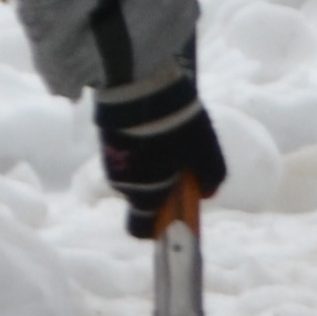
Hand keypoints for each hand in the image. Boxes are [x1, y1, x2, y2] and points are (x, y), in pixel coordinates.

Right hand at [95, 67, 227, 238]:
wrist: (138, 86)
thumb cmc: (175, 126)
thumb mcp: (205, 150)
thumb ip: (211, 177)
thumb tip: (207, 193)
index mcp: (146, 194)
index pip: (140, 229)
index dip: (156, 227)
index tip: (172, 215)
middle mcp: (124, 184)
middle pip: (143, 196)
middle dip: (161, 186)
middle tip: (181, 164)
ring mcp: (111, 161)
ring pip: (135, 173)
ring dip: (151, 163)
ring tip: (169, 136)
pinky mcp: (105, 139)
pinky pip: (126, 153)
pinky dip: (139, 146)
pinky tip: (154, 124)